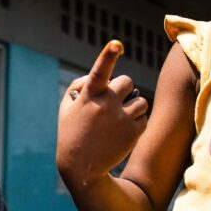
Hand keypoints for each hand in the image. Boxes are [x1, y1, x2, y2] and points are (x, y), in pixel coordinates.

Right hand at [57, 41, 147, 185]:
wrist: (81, 167)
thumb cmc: (72, 132)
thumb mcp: (67, 108)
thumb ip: (80, 85)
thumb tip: (103, 74)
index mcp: (88, 96)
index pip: (99, 72)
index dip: (107, 56)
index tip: (116, 44)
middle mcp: (106, 105)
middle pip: (128, 82)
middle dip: (122, 90)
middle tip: (112, 103)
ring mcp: (121, 119)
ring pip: (140, 100)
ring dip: (132, 106)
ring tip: (116, 121)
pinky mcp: (133, 133)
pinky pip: (143, 117)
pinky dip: (135, 122)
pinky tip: (121, 132)